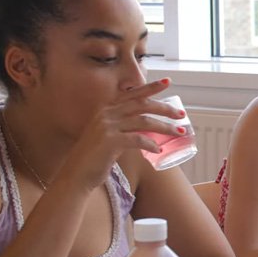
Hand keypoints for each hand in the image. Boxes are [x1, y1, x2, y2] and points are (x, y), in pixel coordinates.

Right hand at [59, 78, 186, 190]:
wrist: (76, 175)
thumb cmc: (95, 157)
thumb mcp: (109, 136)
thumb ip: (124, 128)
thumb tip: (149, 128)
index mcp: (106, 109)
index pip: (132, 94)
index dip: (150, 87)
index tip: (167, 82)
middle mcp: (106, 114)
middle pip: (142, 104)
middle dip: (164, 108)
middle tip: (181, 114)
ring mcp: (107, 127)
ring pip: (143, 121)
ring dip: (164, 127)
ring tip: (179, 132)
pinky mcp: (109, 141)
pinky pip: (137, 139)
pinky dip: (150, 143)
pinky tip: (158, 149)